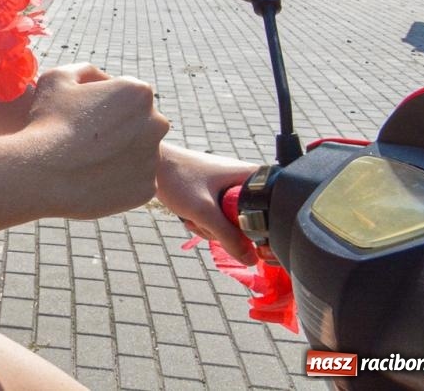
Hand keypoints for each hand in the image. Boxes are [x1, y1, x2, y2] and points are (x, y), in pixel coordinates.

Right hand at [19, 63, 169, 219]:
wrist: (43, 175)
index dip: (101, 100)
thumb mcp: (58, 78)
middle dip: (118, 127)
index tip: (80, 111)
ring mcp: (153, 159)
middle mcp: (155, 125)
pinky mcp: (146, 190)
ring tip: (85, 159)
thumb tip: (99, 79)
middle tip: (85, 136)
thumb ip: (85, 71)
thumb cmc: (47, 122)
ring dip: (118, 154)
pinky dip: (117, 180)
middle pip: (139, 123)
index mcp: (139, 93)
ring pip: (137, 153)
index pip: (126, 92)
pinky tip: (91, 178)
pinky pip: (134, 181)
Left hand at [156, 145, 257, 263]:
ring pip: (232, 222)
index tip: (252, 243)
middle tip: (208, 224)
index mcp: (251, 175)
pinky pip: (219, 217)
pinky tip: (189, 217)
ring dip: (212, 228)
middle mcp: (244, 179)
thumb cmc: (175, 177)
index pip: (275, 208)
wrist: (148, 163)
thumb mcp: (203, 211)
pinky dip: (205, 222)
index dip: (266, 230)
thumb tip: (252, 259)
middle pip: (251, 220)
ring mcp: (229, 187)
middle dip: (228, 230)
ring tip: (194, 217)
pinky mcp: (215, 194)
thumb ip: (228, 236)